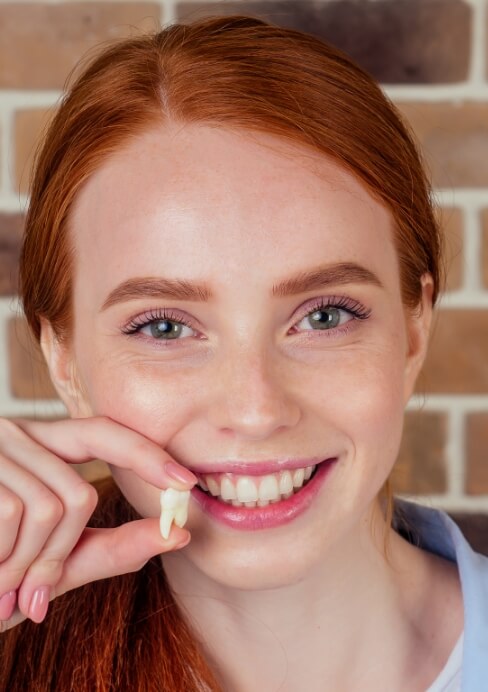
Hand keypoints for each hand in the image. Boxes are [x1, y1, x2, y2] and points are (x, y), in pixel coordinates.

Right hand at [0, 416, 195, 630]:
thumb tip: (178, 533)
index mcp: (43, 447)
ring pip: (57, 507)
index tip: (186, 483)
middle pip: (81, 489)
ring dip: (29, 566)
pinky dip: (7, 561)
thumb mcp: (54, 563)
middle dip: (62, 553)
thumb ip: (112, 548)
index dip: (148, 454)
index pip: (105, 432)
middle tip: (36, 592)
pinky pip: (19, 517)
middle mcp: (18, 435)